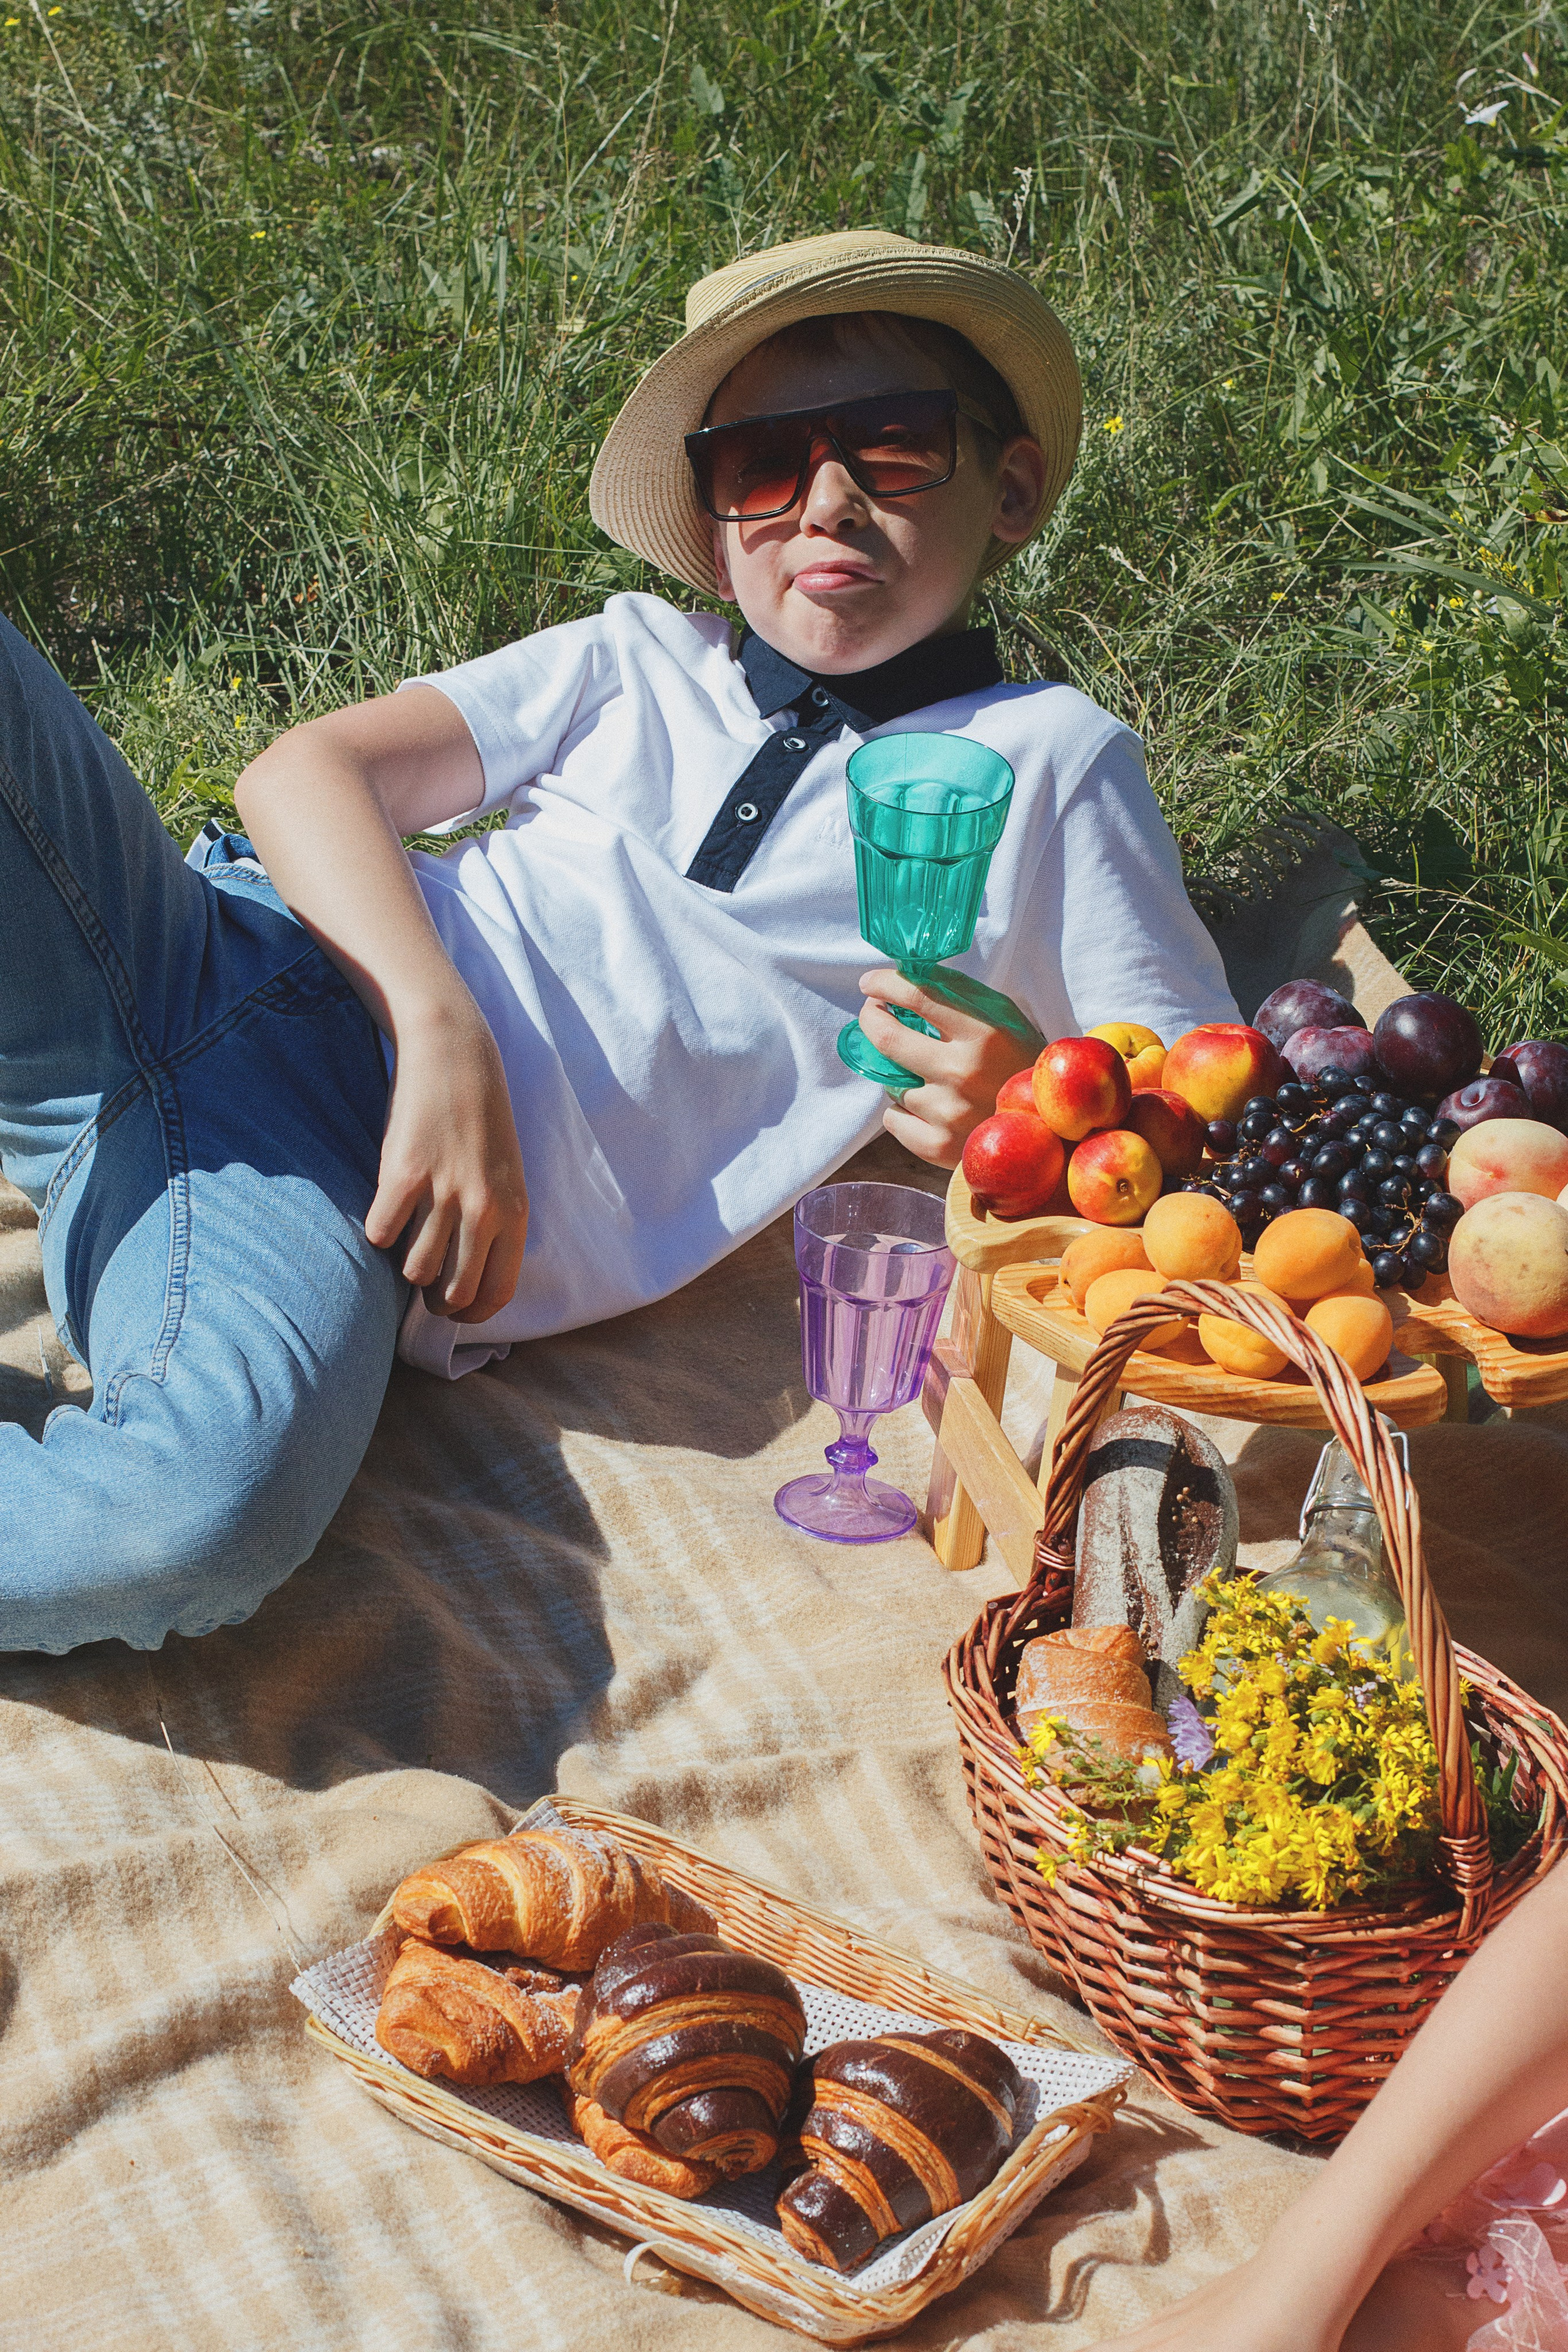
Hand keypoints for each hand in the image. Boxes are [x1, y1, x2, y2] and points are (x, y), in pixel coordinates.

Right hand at [364, 1002, 528, 1323]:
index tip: (455, 1311)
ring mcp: (443, 1193)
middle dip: (434, 1299)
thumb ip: (493, 1222)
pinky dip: (379, 1231)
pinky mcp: (402, 1175)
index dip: (473, 1314)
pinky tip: (387, 1207)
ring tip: (408, 1236)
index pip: (498, 1293)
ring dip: (406, 1262)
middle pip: (453, 1293)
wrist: (453, 1055)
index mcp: (515, 1212)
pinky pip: (381, 1234)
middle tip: (424, 1280)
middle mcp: (483, 1209)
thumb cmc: (479, 1118)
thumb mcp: (505, 1174)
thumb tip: (467, 1277)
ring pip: (415, 1269)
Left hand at [856, 968, 1036, 1167]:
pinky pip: (892, 1119)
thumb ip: (958, 993)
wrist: (1048, 1128)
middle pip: (887, 1039)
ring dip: (899, 1074)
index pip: (917, 996)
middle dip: (871, 1019)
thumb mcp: (1003, 1017)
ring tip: (928, 1076)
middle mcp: (963, 1073)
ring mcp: (950, 1113)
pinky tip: (930, 1108)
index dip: (884, 984)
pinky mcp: (939, 1147)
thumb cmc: (1020, 1062)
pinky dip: (903, 1111)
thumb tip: (906, 973)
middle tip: (874, 1013)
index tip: (871, 983)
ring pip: (890, 1082)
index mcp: (984, 1034)